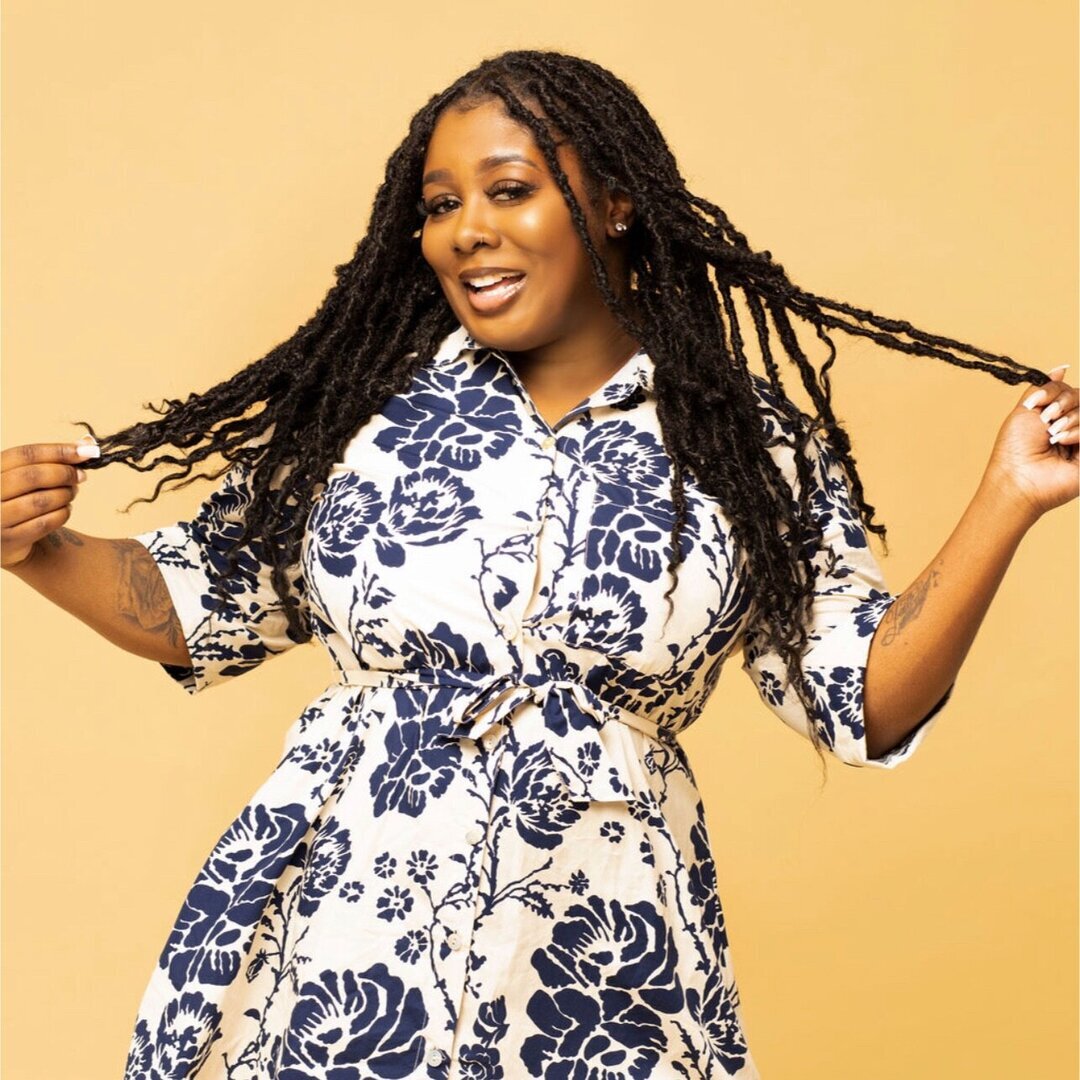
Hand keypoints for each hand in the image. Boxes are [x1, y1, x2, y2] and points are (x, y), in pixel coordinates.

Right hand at [1, 437, 97, 568]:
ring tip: (71, 492)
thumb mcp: (27, 474)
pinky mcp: (8, 540)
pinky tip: (65, 509)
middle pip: (32, 477)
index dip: (58, 451)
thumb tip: (88, 443)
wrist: (3, 538)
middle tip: (81, 476)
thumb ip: (54, 458)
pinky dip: (62, 514)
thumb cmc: (19, 496)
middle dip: (64, 474)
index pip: (25, 454)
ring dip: (65, 495)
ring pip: (40, 501)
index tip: (87, 451)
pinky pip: (45, 523)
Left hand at [982, 366, 1078, 524]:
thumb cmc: (1015, 448)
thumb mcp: (1025, 410)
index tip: (1035, 405)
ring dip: (1068, 420)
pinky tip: (1062, 442)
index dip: (1054, 392)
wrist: (1018, 476)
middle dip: (1062, 404)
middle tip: (1045, 421)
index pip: (1068, 391)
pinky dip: (1077, 432)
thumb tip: (1061, 368)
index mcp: (1054, 416)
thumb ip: (1043, 388)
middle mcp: (1070, 426)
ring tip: (1052, 436)